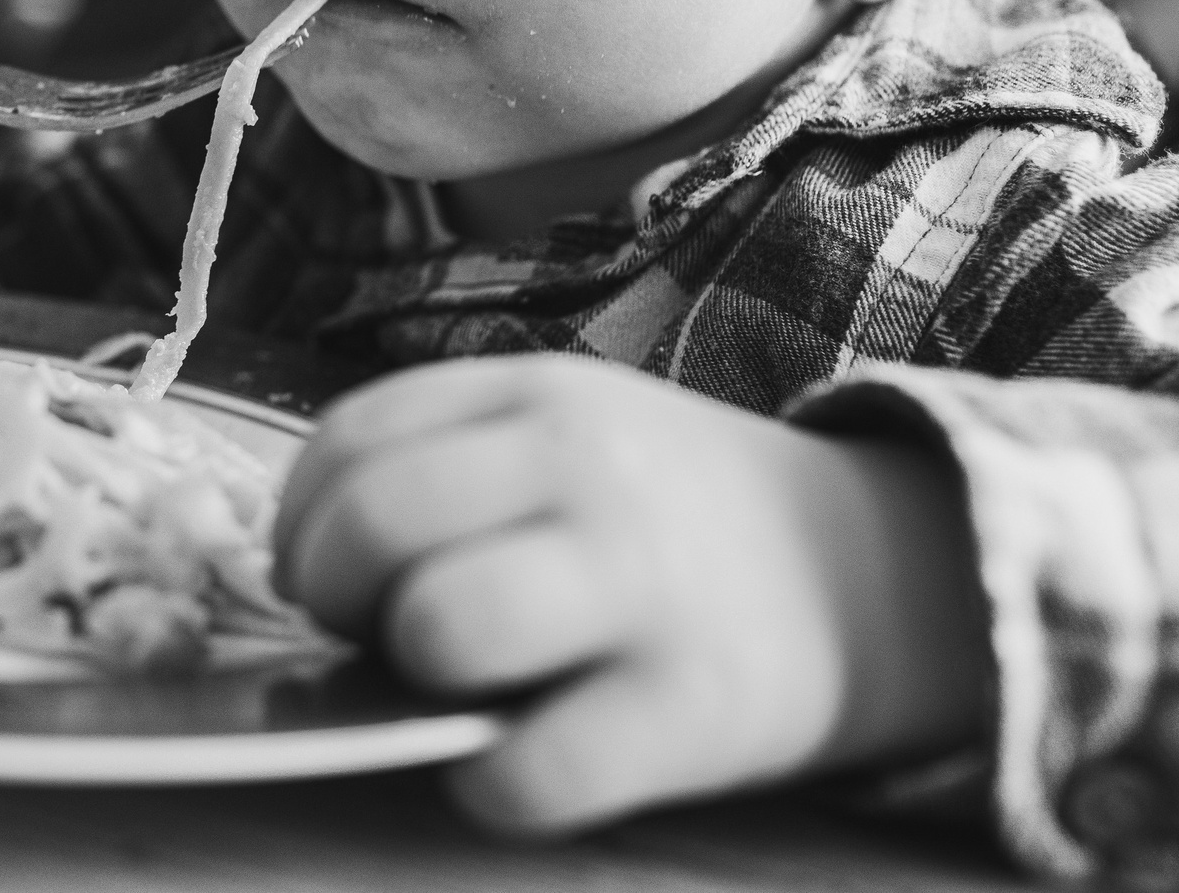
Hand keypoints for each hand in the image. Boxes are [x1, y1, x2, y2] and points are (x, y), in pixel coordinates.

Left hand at [273, 355, 990, 832]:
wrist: (878, 575)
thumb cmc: (667, 514)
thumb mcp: (565, 437)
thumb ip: (446, 465)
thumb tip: (302, 564)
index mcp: (538, 394)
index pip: (353, 438)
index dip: (300, 519)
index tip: (313, 568)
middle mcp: (587, 467)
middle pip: (377, 521)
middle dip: (335, 591)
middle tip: (371, 627)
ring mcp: (642, 582)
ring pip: (443, 624)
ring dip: (414, 675)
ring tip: (453, 683)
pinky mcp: (690, 711)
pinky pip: (528, 770)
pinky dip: (494, 785)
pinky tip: (518, 759)